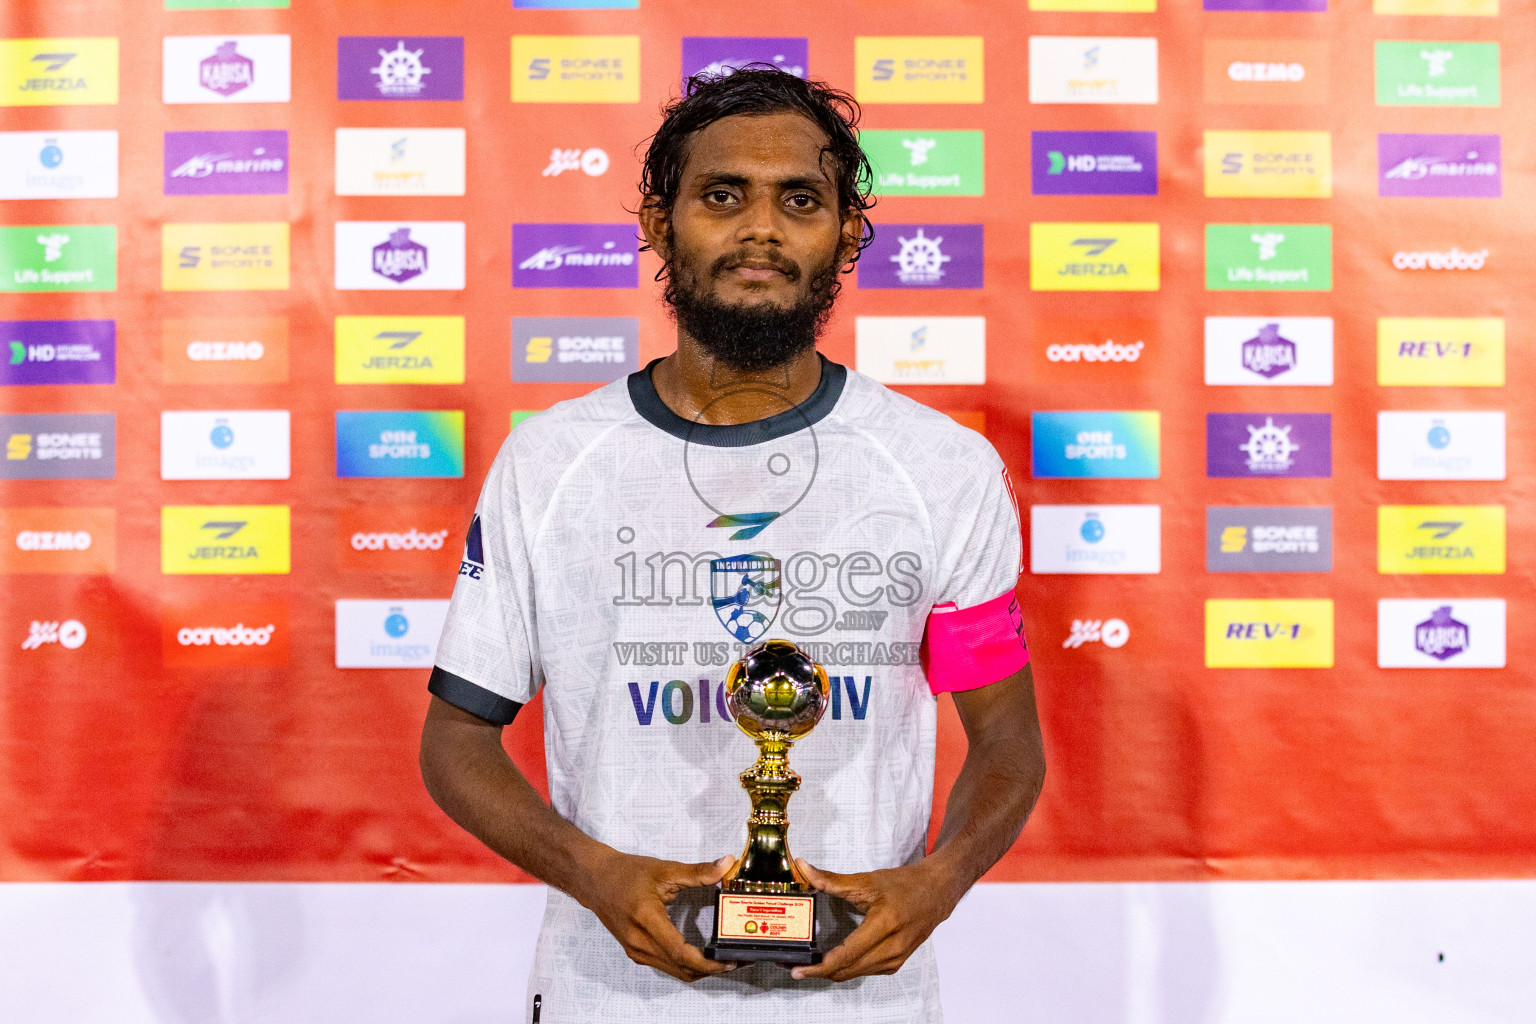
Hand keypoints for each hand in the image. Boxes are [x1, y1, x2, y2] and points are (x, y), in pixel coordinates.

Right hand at [577, 852, 737, 982]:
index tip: (728, 959)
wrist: (595, 879)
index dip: (707, 962)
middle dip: (711, 969)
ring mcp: (636, 950)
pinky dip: (686, 966)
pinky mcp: (635, 952)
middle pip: (681, 968)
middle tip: (735, 960)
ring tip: (722, 960)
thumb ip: (698, 871)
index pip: (680, 952)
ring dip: (700, 970)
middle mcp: (639, 942)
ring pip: (675, 971)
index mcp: (646, 920)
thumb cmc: (626, 873)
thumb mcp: (665, 869)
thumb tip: (726, 864)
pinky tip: (701, 957)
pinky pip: (666, 967)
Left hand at [789, 858, 958, 981]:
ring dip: (832, 972)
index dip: (820, 966)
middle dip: (819, 972)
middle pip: (848, 970)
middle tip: (796, 967)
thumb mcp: (866, 880)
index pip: (846, 954)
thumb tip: (803, 868)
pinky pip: (866, 971)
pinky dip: (848, 969)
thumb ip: (831, 879)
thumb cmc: (904, 884)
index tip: (798, 969)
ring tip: (811, 965)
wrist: (936, 891)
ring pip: (855, 974)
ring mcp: (896, 958)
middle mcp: (892, 947)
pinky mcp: (897, 963)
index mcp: (884, 924)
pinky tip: (835, 961)